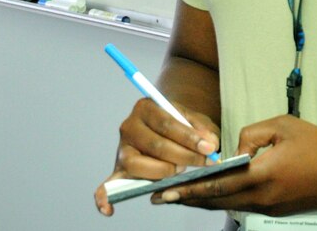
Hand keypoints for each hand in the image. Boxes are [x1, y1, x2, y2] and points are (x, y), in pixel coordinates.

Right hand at [94, 98, 219, 216]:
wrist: (163, 126)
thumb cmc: (180, 123)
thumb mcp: (194, 119)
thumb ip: (203, 129)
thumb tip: (211, 144)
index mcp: (146, 106)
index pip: (167, 123)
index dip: (189, 138)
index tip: (209, 149)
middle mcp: (129, 126)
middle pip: (155, 145)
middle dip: (183, 156)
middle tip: (203, 163)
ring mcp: (121, 150)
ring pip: (138, 165)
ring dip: (163, 172)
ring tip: (179, 171)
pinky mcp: (118, 170)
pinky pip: (106, 186)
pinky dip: (104, 198)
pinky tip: (109, 209)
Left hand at [151, 115, 316, 215]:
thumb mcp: (282, 125)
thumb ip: (252, 133)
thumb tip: (235, 149)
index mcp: (262, 175)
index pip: (217, 184)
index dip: (189, 188)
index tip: (167, 189)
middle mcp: (263, 197)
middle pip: (217, 200)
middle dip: (188, 198)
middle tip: (162, 197)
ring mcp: (270, 208)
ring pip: (229, 205)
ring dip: (205, 200)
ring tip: (182, 195)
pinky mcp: (278, 210)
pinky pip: (245, 205)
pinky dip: (226, 199)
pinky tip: (216, 193)